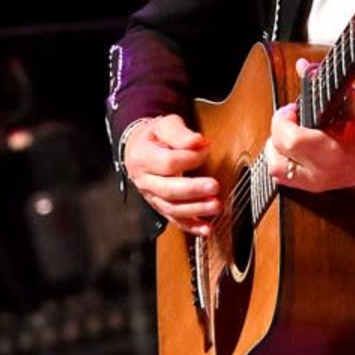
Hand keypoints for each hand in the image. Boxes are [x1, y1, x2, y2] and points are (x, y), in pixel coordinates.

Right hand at [124, 114, 219, 235]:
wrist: (139, 148)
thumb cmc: (155, 136)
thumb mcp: (166, 125)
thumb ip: (181, 134)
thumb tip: (198, 142)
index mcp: (142, 158)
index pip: (167, 163)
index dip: (189, 158)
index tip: (207, 149)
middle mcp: (144, 180)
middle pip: (168, 190)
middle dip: (193, 190)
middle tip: (214, 186)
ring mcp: (151, 196)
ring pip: (171, 208)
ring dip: (195, 210)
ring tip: (216, 206)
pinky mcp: (161, 206)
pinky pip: (174, 220)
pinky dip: (191, 227)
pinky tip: (206, 229)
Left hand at [266, 58, 354, 192]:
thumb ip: (338, 89)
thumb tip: (307, 68)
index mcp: (333, 155)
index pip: (291, 140)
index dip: (283, 120)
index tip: (292, 108)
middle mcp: (321, 173)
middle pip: (276, 158)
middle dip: (277, 132)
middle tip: (291, 118)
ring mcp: (316, 183)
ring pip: (276, 171)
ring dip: (276, 149)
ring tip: (290, 133)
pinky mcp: (315, 186)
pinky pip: (285, 178)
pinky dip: (282, 161)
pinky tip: (293, 148)